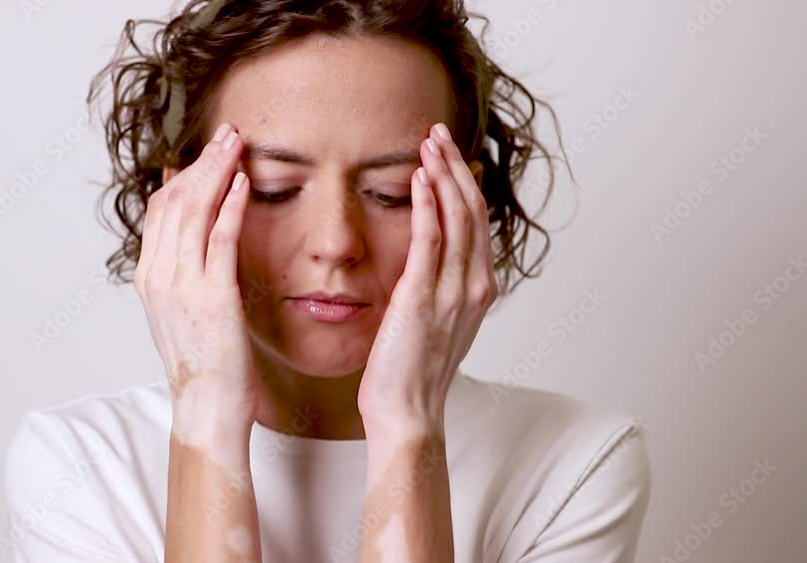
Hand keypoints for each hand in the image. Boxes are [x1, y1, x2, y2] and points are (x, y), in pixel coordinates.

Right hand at [134, 123, 259, 437]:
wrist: (207, 409)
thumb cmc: (204, 365)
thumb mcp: (184, 314)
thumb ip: (183, 274)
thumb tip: (193, 239)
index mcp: (150, 279)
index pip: (160, 210)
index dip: (183, 176)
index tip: (207, 153)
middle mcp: (159, 277)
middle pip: (175, 201)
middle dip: (202, 163)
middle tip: (227, 134)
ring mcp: (182, 286)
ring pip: (194, 212)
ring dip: (217, 172)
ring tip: (237, 144)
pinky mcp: (212, 297)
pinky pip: (220, 239)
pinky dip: (231, 206)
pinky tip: (244, 183)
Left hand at [357, 123, 497, 436]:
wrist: (407, 412)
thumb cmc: (414, 372)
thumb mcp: (436, 323)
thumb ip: (440, 289)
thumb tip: (430, 262)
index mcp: (479, 290)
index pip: (477, 224)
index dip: (465, 185)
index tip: (449, 156)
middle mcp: (475, 286)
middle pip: (473, 211)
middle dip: (456, 167)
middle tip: (437, 134)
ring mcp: (454, 291)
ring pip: (457, 216)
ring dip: (443, 174)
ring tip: (427, 142)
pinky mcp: (424, 296)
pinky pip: (431, 237)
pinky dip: (428, 202)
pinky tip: (420, 176)